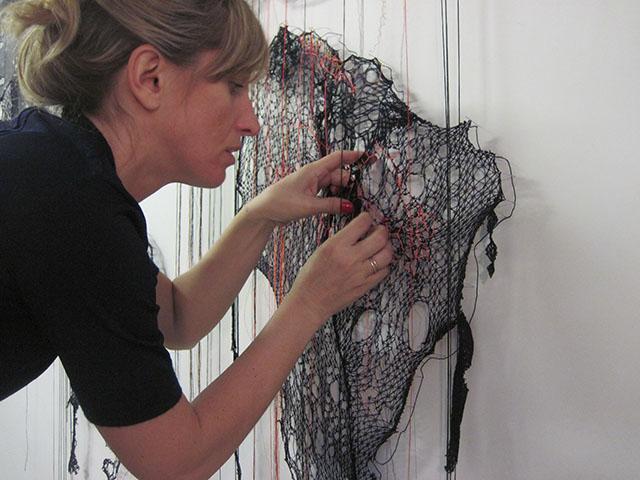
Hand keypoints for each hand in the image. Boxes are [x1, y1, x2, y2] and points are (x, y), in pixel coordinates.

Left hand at [246, 150, 362, 225]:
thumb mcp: (308, 206)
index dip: (353, 156)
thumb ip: (330, 205)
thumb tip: (349, 205)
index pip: (337, 158)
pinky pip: (327, 192)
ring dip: (341, 192)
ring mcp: (311, 184)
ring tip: (348, 204)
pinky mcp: (309, 194)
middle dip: (349, 183)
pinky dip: (334, 198)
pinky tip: (337, 207)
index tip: (367, 156)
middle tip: (358, 196)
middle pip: (338, 174)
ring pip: (333, 184)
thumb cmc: (280, 203)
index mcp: (312, 171)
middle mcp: (313, 175)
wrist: (264, 211)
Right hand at [287, 212, 393, 324]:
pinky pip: (384, 271)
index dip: (367, 218)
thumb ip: (340, 239)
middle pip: (380, 237)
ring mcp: (360, 273)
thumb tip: (357, 229)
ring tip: (381, 246)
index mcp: (336, 246)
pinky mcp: (365, 286)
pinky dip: (384, 264)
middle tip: (379, 230)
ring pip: (387, 254)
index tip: (367, 219)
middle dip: (382, 230)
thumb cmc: (311, 277)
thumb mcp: (321, 250)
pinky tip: (377, 262)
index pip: (362, 223)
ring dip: (386, 247)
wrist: (310, 302)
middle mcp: (351, 258)